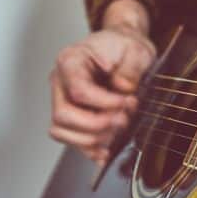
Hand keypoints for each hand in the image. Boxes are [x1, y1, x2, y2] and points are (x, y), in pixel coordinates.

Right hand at [49, 0, 155, 164]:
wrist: (122, 48)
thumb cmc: (123, 47)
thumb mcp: (135, 50)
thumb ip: (130, 69)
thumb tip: (122, 88)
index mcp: (71, 61)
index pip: (78, 92)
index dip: (105, 103)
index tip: (126, 102)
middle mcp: (61, 81)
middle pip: (63, 116)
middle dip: (97, 124)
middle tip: (122, 119)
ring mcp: (63, 99)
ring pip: (61, 131)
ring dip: (92, 138)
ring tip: (117, 129)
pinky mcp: (72, 115)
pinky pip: (70, 138)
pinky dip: (88, 148)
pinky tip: (106, 150)